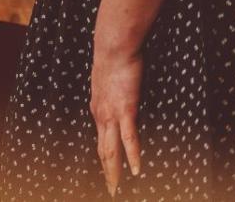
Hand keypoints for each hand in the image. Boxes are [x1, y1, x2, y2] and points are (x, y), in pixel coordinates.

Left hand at [90, 46, 142, 196]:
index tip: (108, 171)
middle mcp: (100, 116)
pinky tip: (137, 171)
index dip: (104, 157)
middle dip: (106, 171)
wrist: (113, 47)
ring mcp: (111, 114)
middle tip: (110, 190)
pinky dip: (133, 156)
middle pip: (102, 150)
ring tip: (115, 189)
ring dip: (113, 171)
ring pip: (111, 150)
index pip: (101, 139)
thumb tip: (120, 95)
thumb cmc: (114, 60)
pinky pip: (129, 138)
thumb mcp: (111, 82)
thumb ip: (114, 93)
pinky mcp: (125, 109)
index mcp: (97, 110)